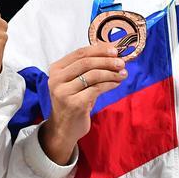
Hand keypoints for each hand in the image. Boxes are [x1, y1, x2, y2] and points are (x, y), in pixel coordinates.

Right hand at [39, 44, 126, 164]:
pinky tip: (117, 83)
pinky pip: (97, 89)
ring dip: (111, 73)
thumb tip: (111, 53)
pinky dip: (110, 84)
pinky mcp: (75, 104)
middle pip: (86, 62)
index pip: (79, 53)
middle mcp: (56, 79)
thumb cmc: (72, 101)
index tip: (115, 50)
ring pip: (93, 75)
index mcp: (56, 69)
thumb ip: (87, 68)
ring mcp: (64, 92)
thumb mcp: (74, 82)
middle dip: (107, 61)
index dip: (99, 49)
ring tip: (122, 73)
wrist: (63, 128)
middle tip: (121, 62)